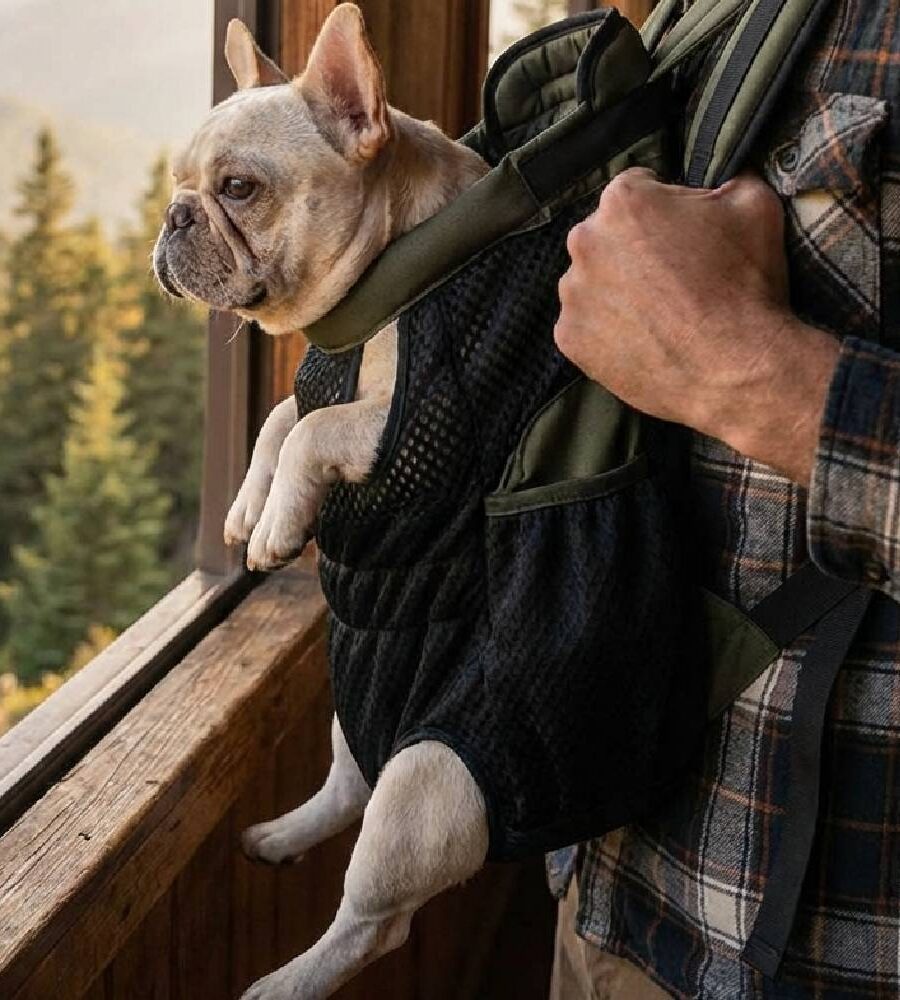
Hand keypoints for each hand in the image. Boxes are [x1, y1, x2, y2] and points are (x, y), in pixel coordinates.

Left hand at [554, 168, 839, 485]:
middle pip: (608, 235)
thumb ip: (728, 180)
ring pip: (592, 281)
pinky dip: (607, 331)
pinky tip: (642, 339)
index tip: (684, 235)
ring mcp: (573, 293)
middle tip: (673, 279)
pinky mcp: (569, 338)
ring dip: (618, 290)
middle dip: (635, 249)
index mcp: (623, 200)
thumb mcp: (754, 205)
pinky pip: (584, 326)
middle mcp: (585, 240)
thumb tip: (723, 176)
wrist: (734, 369)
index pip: (639, 189)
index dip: (667, 209)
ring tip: (659, 315)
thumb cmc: (745, 285)